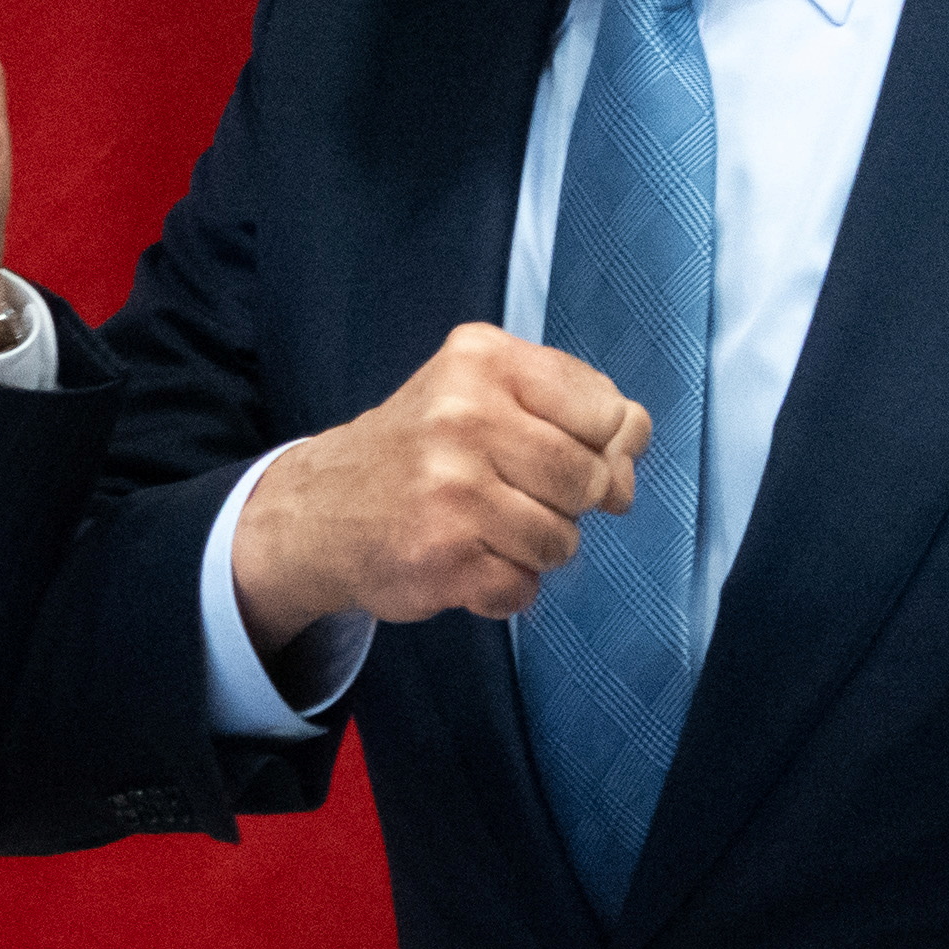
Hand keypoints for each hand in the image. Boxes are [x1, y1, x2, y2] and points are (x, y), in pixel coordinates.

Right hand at [231, 325, 651, 654]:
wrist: (320, 509)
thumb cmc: (422, 449)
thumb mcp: (485, 394)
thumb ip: (571, 416)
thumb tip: (628, 474)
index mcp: (482, 360)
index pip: (608, 411)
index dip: (607, 445)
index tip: (575, 452)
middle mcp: (462, 415)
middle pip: (588, 479)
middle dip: (569, 501)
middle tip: (516, 493)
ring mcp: (449, 488)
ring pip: (561, 541)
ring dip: (534, 548)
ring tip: (483, 526)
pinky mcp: (440, 555)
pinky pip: (523, 589)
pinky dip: (503, 586)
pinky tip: (464, 558)